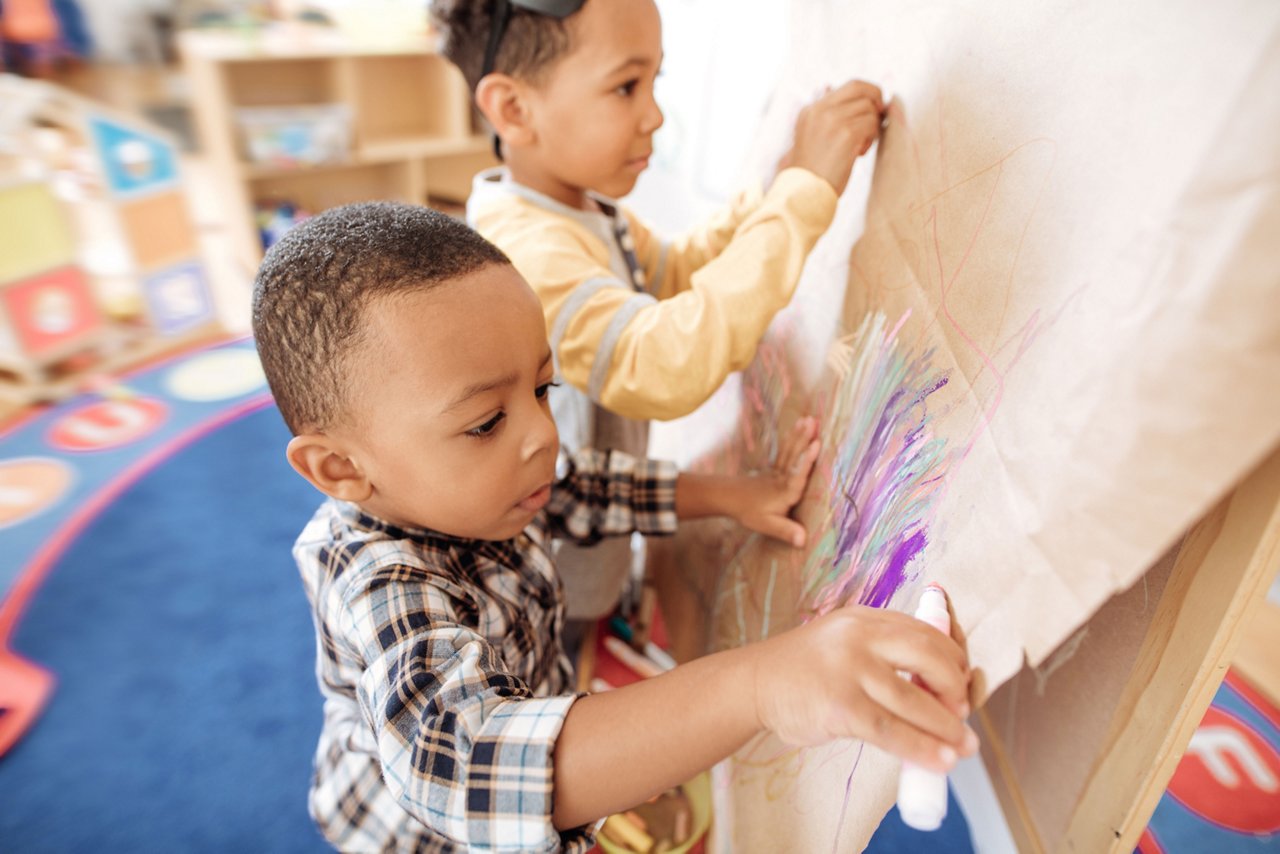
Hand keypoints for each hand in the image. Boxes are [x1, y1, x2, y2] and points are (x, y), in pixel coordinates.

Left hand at [734, 416, 820, 546]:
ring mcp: (777, 471)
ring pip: (790, 450)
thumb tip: (804, 541)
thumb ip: (785, 531)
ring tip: (809, 419)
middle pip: (794, 457)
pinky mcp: (774, 467)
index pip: (798, 475)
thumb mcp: (766, 525)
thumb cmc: (749, 512)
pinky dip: (792, 438)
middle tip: (814, 422)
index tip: (816, 444)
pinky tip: (798, 426)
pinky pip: (785, 450)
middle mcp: (782, 479)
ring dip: (800, 434)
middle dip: (805, 439)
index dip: (807, 460)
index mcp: (785, 492)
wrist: (728, 498)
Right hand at [747, 603, 977, 772]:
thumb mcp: (845, 642)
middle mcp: (860, 637)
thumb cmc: (806, 670)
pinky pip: (891, 731)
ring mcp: (849, 669)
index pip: (926, 631)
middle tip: (962, 713)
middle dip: (956, 689)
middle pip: (930, 657)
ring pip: (915, 701)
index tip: (962, 685)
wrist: (754, 682)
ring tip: (964, 746)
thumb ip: (885, 653)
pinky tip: (940, 762)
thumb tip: (942, 691)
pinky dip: (921, 749)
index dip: (954, 660)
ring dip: (948, 728)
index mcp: (866, 619)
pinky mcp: (840, 705)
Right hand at [780, 79, 884, 194]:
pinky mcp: (846, 133)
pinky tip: (858, 154)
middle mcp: (821, 109)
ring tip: (858, 147)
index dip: (869, 93)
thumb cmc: (811, 172)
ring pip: (869, 109)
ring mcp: (833, 120)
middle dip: (876, 104)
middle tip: (876, 123)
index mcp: (811, 109)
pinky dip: (870, 139)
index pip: (851, 85)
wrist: (803, 192)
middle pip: (862, 90)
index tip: (876, 107)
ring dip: (871, 128)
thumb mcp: (813, 137)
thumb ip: (830, 117)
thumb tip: (860, 102)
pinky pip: (871, 125)